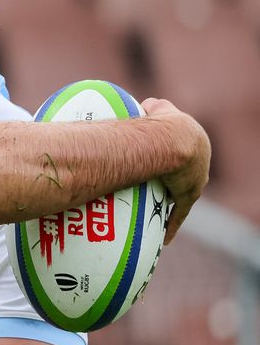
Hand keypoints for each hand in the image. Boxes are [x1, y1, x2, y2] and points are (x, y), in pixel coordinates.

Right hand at [140, 98, 210, 243]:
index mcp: (193, 140)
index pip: (184, 150)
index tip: (164, 162)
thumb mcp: (156, 108)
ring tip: (156, 211)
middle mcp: (199, 161)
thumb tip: (144, 105)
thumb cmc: (158, 122)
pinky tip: (166, 239)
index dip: (173, 155)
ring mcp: (195, 179)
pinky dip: (172, 225)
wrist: (171, 139)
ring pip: (182, 194)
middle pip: (185, 174)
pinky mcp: (188, 195)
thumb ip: (152, 107)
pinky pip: (178, 214)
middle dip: (175, 181)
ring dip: (171, 202)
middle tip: (158, 187)